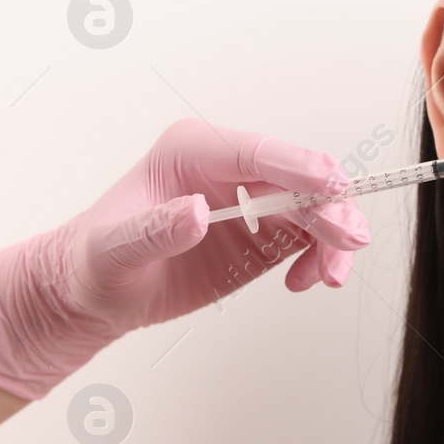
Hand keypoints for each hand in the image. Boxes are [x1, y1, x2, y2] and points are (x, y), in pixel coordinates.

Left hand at [0, 118, 370, 399]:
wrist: (97, 292)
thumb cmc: (97, 261)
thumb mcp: (114, 250)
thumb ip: (154, 230)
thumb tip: (196, 213)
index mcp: (193, 151)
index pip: (260, 153)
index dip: (301, 169)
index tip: (333, 188)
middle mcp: (231, 169)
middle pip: (301, 178)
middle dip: (330, 208)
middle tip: (346, 243)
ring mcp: (254, 200)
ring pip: (318, 207)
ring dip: (334, 238)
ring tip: (329, 276)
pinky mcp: (266, 232)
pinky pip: (313, 236)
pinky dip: (322, 257)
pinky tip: (306, 281)